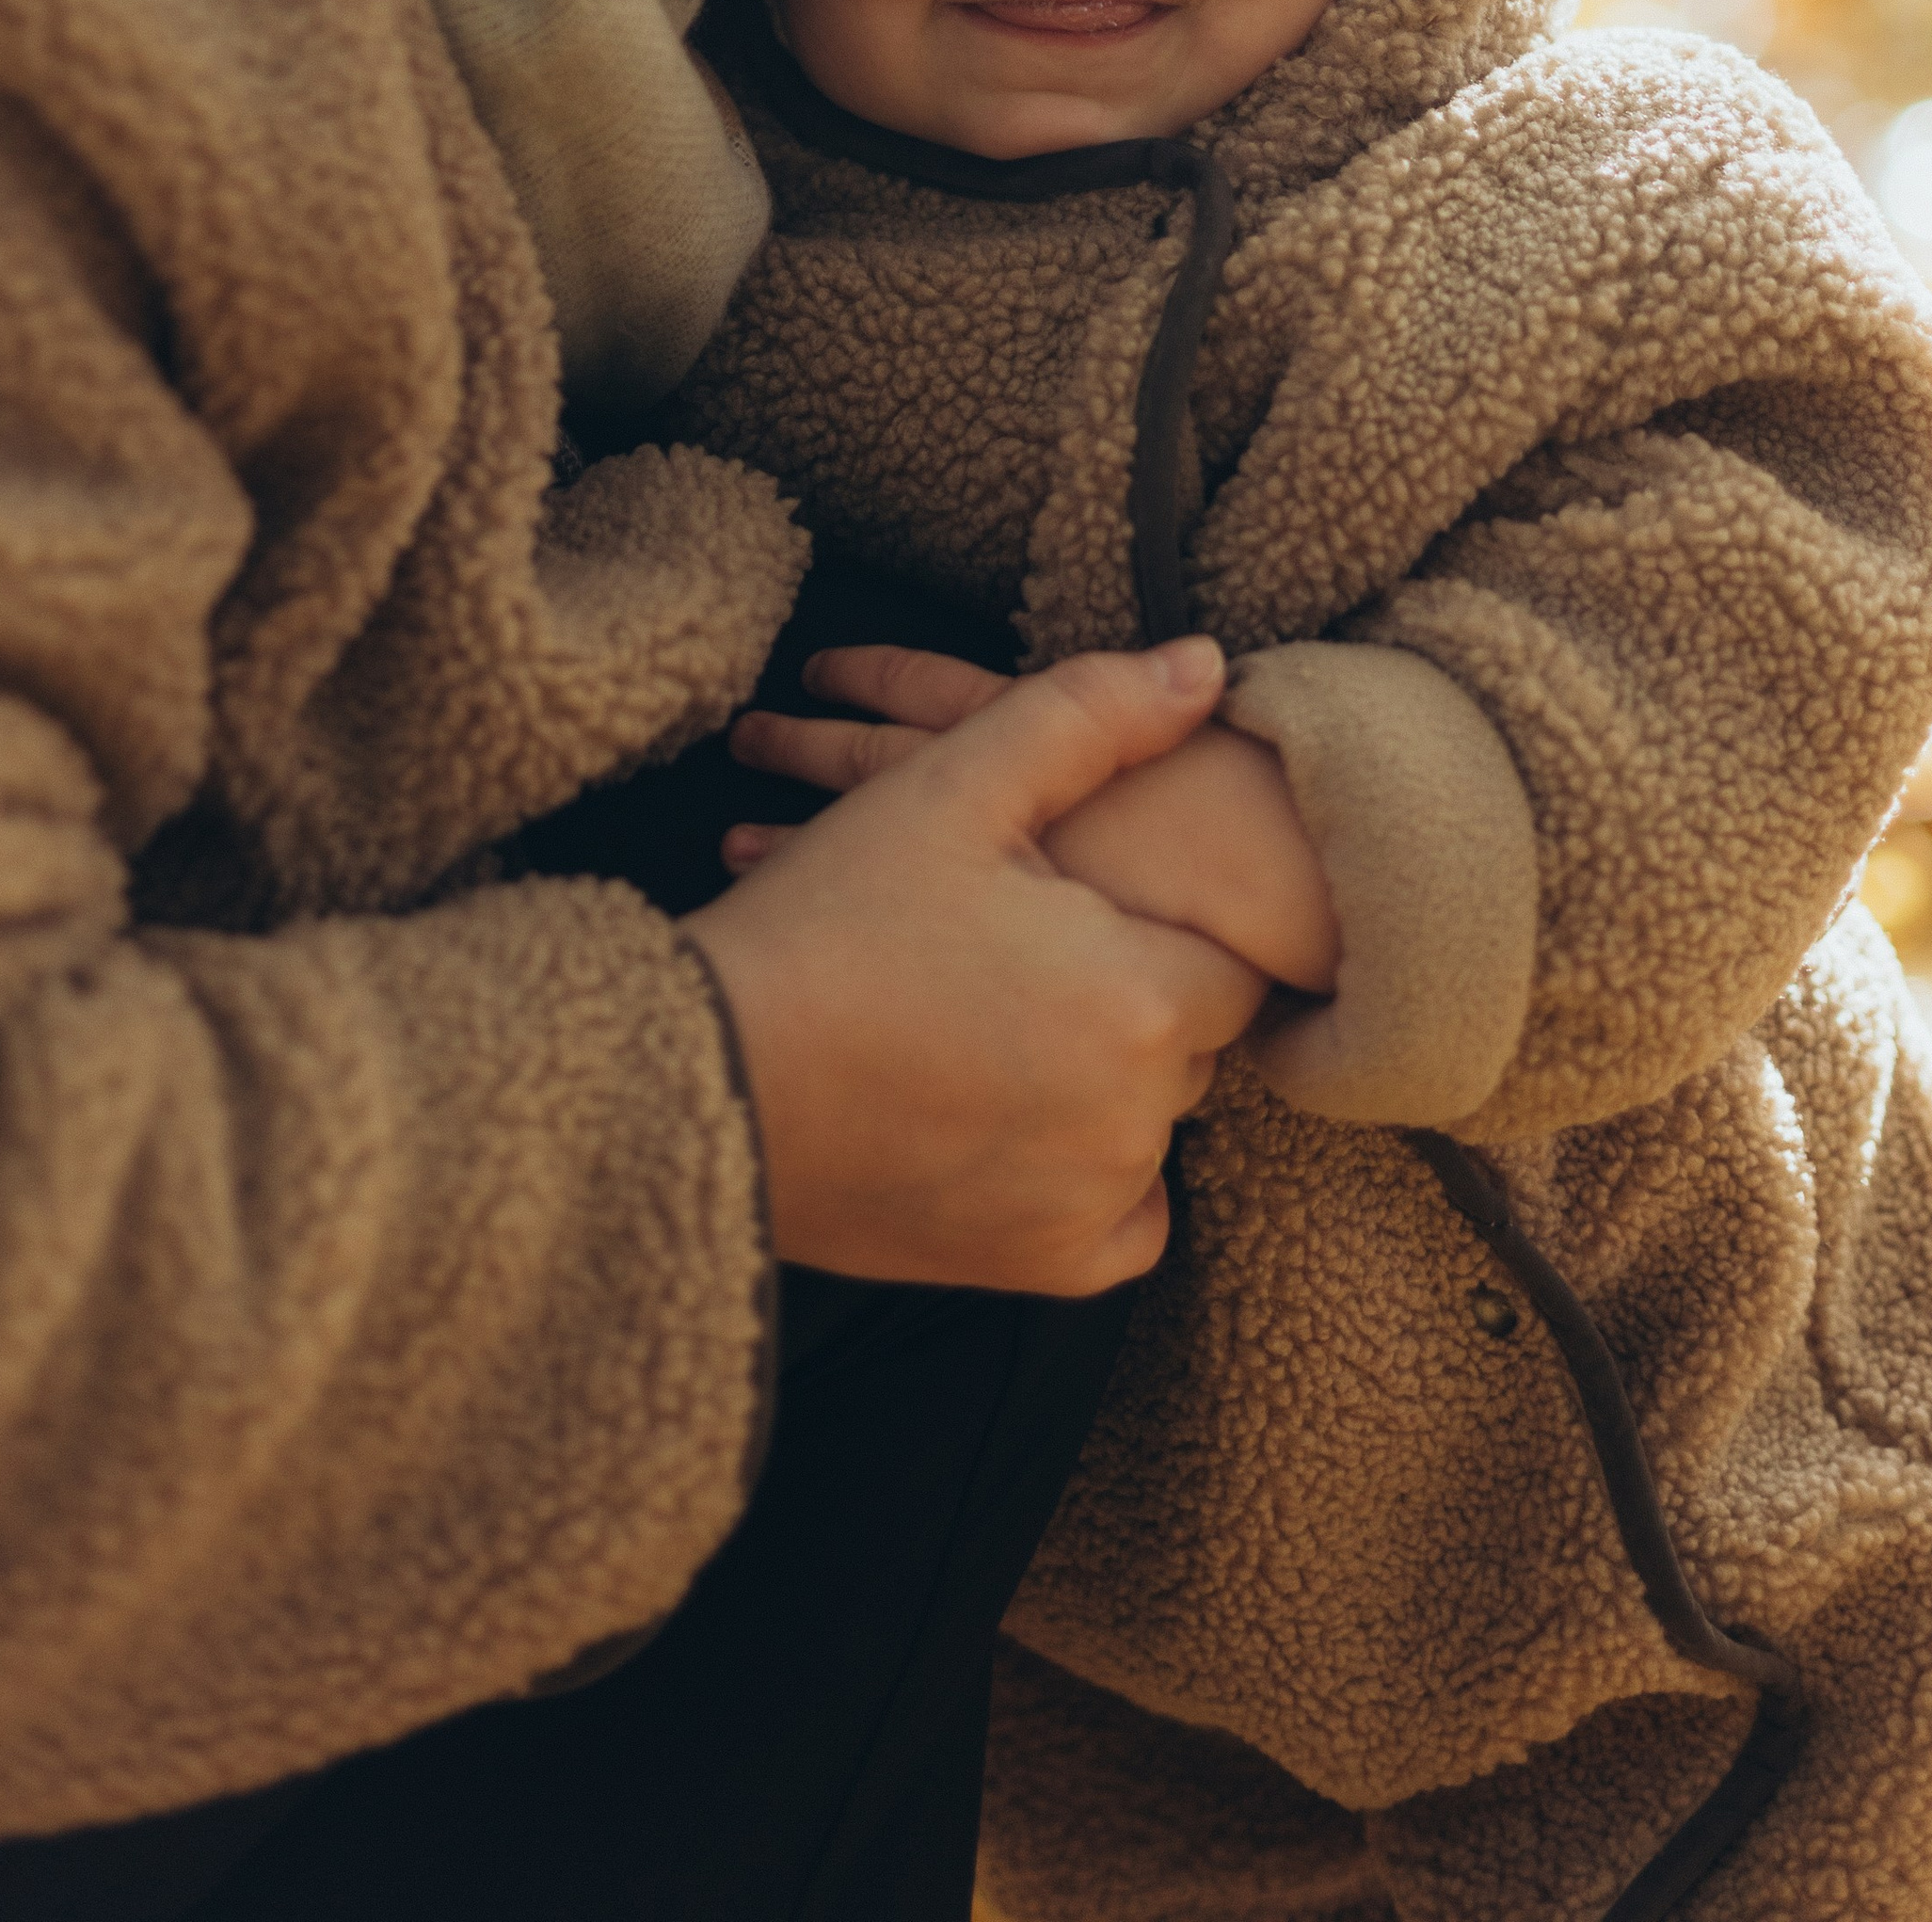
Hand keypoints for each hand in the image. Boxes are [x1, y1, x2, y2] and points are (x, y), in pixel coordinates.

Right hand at [684, 640, 1266, 1294]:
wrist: (701, 1082)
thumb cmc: (828, 925)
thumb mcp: (951, 787)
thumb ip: (1090, 718)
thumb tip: (1206, 666)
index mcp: (1140, 996)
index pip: (1230, 958)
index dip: (1161, 919)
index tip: (1086, 910)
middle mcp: (1136, 1118)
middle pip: (1191, 1040)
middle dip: (1131, 992)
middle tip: (1029, 959)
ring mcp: (1087, 1203)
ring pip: (1153, 1121)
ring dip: (1107, 1078)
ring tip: (1005, 1026)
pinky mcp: (1033, 1265)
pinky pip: (1122, 1222)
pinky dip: (1092, 1178)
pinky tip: (1024, 1116)